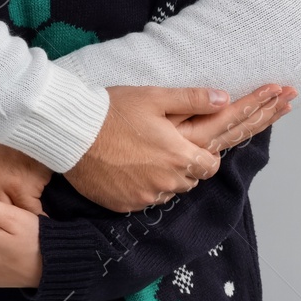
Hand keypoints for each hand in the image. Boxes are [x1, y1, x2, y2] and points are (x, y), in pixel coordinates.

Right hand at [65, 85, 294, 212]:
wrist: (69, 133)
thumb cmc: (110, 110)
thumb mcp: (153, 96)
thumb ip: (192, 99)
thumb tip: (226, 98)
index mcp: (180, 151)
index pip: (215, 156)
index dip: (220, 143)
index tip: (231, 133)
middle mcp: (169, 179)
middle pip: (196, 173)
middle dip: (196, 157)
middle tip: (191, 142)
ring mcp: (148, 194)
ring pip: (173, 185)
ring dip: (172, 170)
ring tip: (151, 148)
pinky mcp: (128, 203)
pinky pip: (149, 195)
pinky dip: (148, 181)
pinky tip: (133, 164)